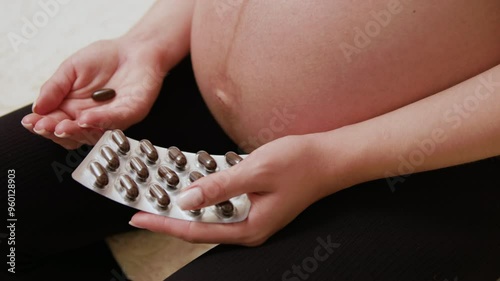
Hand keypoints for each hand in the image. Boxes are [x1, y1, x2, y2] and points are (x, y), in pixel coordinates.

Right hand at [21, 38, 166, 148]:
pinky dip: (99, 121)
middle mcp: (92, 118)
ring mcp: (112, 118)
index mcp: (74, 109)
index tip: (31, 122)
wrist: (133, 49)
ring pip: (93, 134)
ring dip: (76, 132)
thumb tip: (36, 107)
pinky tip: (85, 118)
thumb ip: (54, 87)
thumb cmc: (104, 58)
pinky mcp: (131, 112)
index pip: (55, 124)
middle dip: (56, 132)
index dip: (42, 125)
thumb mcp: (70, 69)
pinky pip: (115, 121)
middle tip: (44, 126)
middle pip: (72, 135)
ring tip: (61, 126)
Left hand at [130, 135, 340, 245]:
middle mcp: (248, 228)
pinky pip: (222, 204)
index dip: (164, 224)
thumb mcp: (255, 172)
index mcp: (248, 228)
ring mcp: (252, 217)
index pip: (195, 230)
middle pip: (199, 227)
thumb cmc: (298, 164)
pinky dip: (204, 195)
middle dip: (169, 217)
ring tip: (160, 196)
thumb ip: (219, 187)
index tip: (137, 219)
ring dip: (186, 205)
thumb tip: (185, 201)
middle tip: (141, 208)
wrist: (329, 158)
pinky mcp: (255, 205)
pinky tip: (192, 183)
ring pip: (209, 215)